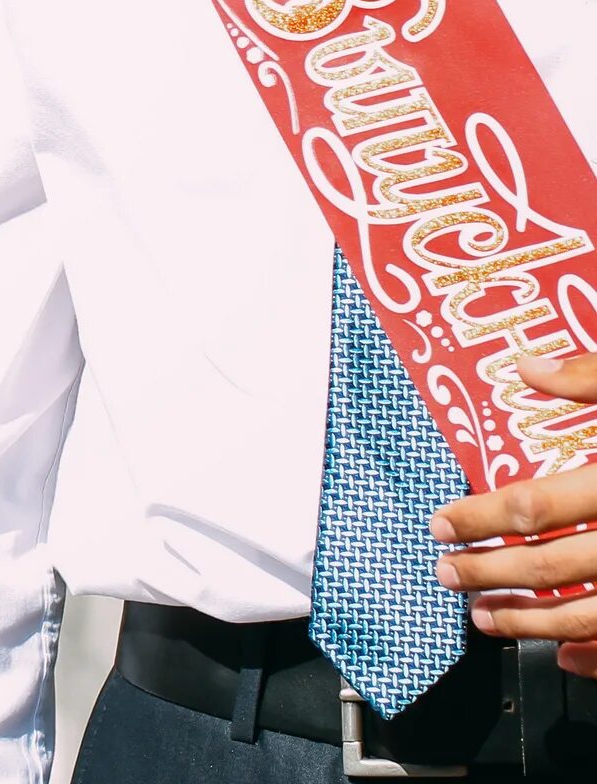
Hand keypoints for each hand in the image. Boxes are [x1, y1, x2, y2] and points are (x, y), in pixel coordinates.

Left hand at [430, 352, 596, 676]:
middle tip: (447, 574)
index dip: (479, 517)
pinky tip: (566, 657)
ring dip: (531, 622)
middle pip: (552, 565)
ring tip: (485, 618)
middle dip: (490, 573)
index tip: (441, 523)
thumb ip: (593, 379)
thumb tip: (527, 367)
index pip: (534, 505)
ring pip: (591, 614)